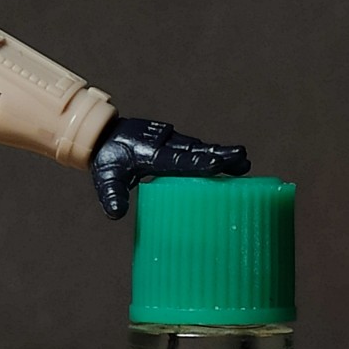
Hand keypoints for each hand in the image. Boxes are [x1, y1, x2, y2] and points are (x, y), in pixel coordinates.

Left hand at [91, 118, 249, 218]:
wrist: (105, 134)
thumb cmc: (107, 160)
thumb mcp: (104, 178)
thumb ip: (111, 194)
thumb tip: (115, 214)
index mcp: (150, 154)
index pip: (178, 160)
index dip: (198, 162)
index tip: (218, 164)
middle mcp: (165, 145)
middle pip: (196, 151)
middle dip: (219, 156)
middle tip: (243, 159)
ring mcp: (172, 141)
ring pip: (199, 148)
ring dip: (221, 154)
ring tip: (244, 162)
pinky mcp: (175, 142)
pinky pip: (196, 148)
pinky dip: (212, 154)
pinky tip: (231, 161)